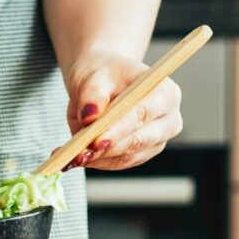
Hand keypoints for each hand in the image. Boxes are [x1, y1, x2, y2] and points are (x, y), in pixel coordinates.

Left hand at [63, 51, 181, 170]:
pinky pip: (118, 163)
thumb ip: (92, 94)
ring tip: (70, 156)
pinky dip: (95, 162)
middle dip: (107, 149)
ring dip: (97, 159)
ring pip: (127, 157)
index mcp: (165, 92)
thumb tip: (89, 117)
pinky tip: (74, 158)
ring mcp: (156, 141)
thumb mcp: (95, 76)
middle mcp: (168, 120)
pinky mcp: (141, 155)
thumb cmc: (104, 75)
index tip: (95, 140)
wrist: (104, 82)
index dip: (119, 129)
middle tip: (78, 154)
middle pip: (139, 140)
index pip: (143, 113)